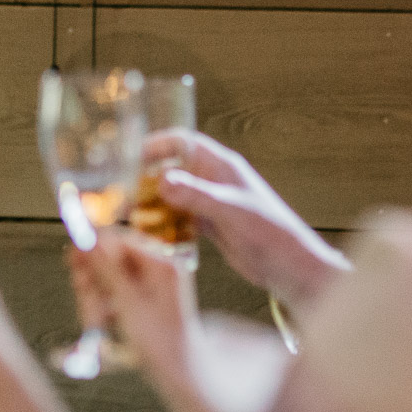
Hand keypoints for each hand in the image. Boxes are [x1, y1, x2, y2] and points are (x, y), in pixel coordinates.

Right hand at [77, 232, 236, 411]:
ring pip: (107, 278)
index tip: (72, 258)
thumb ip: (105, 267)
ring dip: (94, 297)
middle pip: (109, 259)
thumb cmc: (160, 340)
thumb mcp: (127, 301)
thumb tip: (88, 238)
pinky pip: (112, 294)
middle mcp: (156, 269)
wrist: (178, 373)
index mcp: (160, 263)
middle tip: (83, 294)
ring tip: (94, 321)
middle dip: (92, 279)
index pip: (118, 240)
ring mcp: (149, 286)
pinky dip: (102, 306)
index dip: (93, 248)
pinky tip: (100, 323)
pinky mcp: (141, 301)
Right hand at [148, 130, 349, 308]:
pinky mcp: (209, 225)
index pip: (181, 142)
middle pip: (171, 167)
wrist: (291, 268)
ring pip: (171, 194)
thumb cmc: (273, 233)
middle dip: (145, 176)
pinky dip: (163, 223)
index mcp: (221, 166)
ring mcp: (210, 203)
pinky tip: (149, 233)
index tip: (128, 155)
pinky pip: (178, 217)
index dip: (154, 145)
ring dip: (151, 202)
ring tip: (128, 214)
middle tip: (120, 190)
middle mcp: (213, 180)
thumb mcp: (232, 211)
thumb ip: (198, 195)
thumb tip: (162, 180)